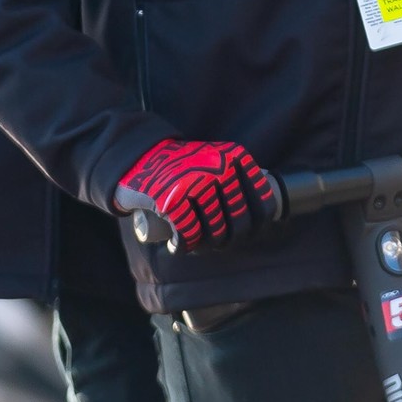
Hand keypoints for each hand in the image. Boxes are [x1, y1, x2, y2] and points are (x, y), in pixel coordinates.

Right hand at [118, 138, 276, 252]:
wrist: (138, 156)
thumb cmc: (181, 167)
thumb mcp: (216, 159)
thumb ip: (238, 178)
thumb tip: (263, 220)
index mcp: (235, 157)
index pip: (263, 204)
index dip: (257, 227)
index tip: (244, 233)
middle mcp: (218, 167)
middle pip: (240, 224)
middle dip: (227, 240)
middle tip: (213, 242)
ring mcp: (195, 182)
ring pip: (215, 232)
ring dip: (204, 246)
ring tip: (195, 243)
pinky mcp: (171, 198)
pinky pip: (188, 235)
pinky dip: (182, 246)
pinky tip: (177, 245)